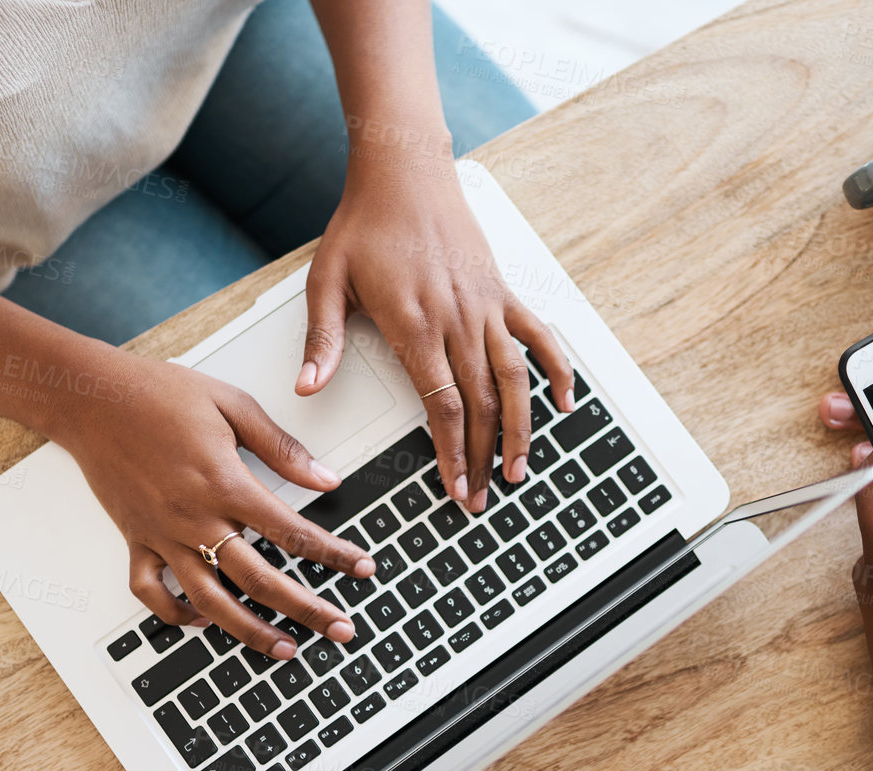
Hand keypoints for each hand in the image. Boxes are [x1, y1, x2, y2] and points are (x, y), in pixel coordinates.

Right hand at [51, 356, 375, 658]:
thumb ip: (281, 447)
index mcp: (225, 484)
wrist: (91, 397)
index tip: (363, 568)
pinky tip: (203, 621)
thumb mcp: (232, 405)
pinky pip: (152, 592)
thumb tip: (325, 477)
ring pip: (211, 601)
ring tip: (284, 648)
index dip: (335, 555)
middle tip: (341, 629)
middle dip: (308, 610)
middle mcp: (195, 518)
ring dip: (251, 632)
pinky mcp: (135, 539)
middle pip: (262, 581)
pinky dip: (176, 615)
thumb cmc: (157, 393)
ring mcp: (163, 535)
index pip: (293, 533)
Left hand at [300, 150, 573, 512]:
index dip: (452, 452)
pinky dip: (557, 370)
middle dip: (482, 456)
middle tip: (481, 497)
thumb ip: (321, 340)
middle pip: (480, 403)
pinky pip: (538, 336)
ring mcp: (485, 305)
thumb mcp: (327, 280)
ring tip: (519, 469)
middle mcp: (457, 318)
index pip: (442, 404)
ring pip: (514, 379)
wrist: (403, 170)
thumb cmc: (364, 223)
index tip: (454, 484)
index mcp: (414, 323)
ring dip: (520, 428)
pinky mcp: (502, 291)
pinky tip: (566, 403)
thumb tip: (306, 388)